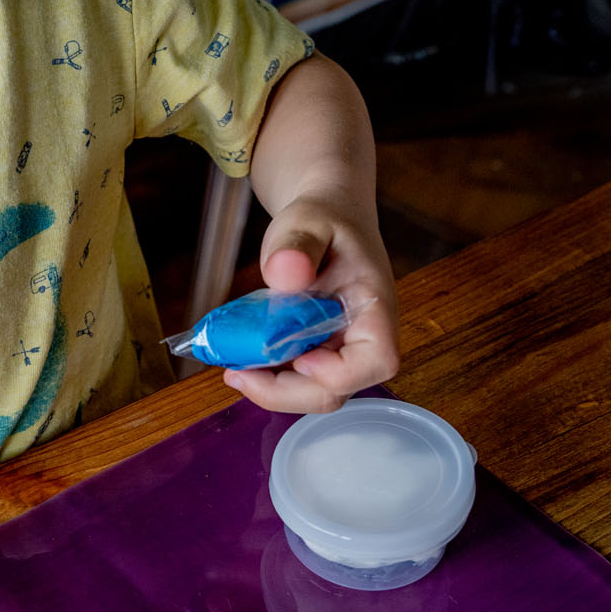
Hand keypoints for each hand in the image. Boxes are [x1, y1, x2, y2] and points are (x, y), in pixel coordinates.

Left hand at [224, 193, 399, 412]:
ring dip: (271, 389)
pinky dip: (268, 378)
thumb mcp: (307, 220)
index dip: (338, 372)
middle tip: (237, 374)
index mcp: (375, 307)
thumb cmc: (323, 219)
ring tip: (234, 369)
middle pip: (336, 390)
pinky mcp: (319, 355)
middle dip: (285, 391)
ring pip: (313, 392)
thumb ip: (297, 243)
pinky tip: (241, 360)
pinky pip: (297, 381)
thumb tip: (284, 273)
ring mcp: (341, 351)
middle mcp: (364, 338)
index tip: (299, 357)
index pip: (376, 361)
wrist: (323, 222)